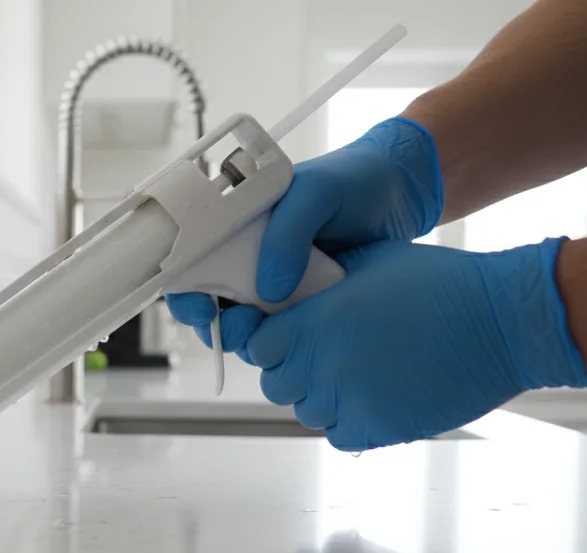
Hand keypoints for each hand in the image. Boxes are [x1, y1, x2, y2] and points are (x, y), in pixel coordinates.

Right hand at [165, 116, 444, 356]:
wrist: (404, 194)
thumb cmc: (354, 179)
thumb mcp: (316, 192)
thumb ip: (289, 233)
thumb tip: (269, 290)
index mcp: (233, 222)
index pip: (189, 258)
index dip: (182, 287)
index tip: (198, 305)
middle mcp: (244, 254)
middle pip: (206, 298)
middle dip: (210, 323)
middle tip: (235, 328)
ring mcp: (271, 280)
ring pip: (238, 320)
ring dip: (243, 336)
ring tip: (264, 337)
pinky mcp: (299, 303)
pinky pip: (276, 329)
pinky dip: (276, 339)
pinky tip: (290, 339)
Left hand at [243, 238, 586, 450]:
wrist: (502, 322)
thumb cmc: (441, 283)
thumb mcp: (368, 260)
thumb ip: (317, 279)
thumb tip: (287, 289)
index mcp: (315, 321)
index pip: (258, 346)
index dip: (270, 342)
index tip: (290, 337)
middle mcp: (324, 364)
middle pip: (276, 384)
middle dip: (293, 370)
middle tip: (325, 355)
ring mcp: (349, 401)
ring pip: (307, 411)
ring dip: (322, 396)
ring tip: (357, 373)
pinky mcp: (378, 429)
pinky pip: (339, 434)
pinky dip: (349, 421)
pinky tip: (373, 395)